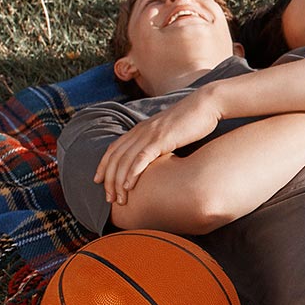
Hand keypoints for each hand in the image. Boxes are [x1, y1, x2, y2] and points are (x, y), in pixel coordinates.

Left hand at [94, 92, 221, 205]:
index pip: (113, 149)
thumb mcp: (169, 132)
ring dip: (119, 182)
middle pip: (115, 158)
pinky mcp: (162, 139)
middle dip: (109, 180)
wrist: (205, 105)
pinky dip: (132, 172)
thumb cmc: (191, 121)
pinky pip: (141, 157)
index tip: (98, 181)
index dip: (103, 166)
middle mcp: (140, 131)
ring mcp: (150, 134)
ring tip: (119, 199)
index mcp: (140, 129)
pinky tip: (129, 185)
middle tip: (109, 199)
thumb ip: (158, 142)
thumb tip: (155, 157)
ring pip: (125, 160)